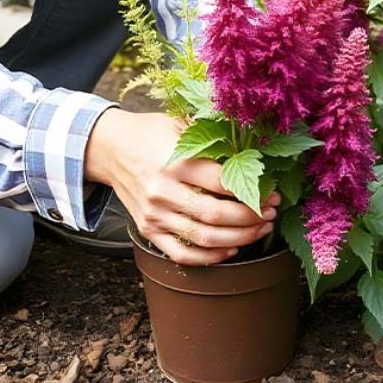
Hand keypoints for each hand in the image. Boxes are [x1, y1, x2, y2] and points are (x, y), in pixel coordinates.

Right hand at [85, 109, 279, 265]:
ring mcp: (153, 215)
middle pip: (217, 215)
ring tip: (261, 229)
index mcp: (175, 162)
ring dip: (240, 238)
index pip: (224, 184)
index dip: (255, 191)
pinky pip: (182, 255)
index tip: (273, 193)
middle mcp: (162, 192)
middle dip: (253, 218)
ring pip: (204, 238)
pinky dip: (211, 257)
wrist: (109, 147)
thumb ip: (214, 141)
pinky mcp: (148, 230)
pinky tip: (232, 249)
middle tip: (272, 213)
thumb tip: (257, 156)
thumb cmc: (151, 133)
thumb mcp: (182, 125)